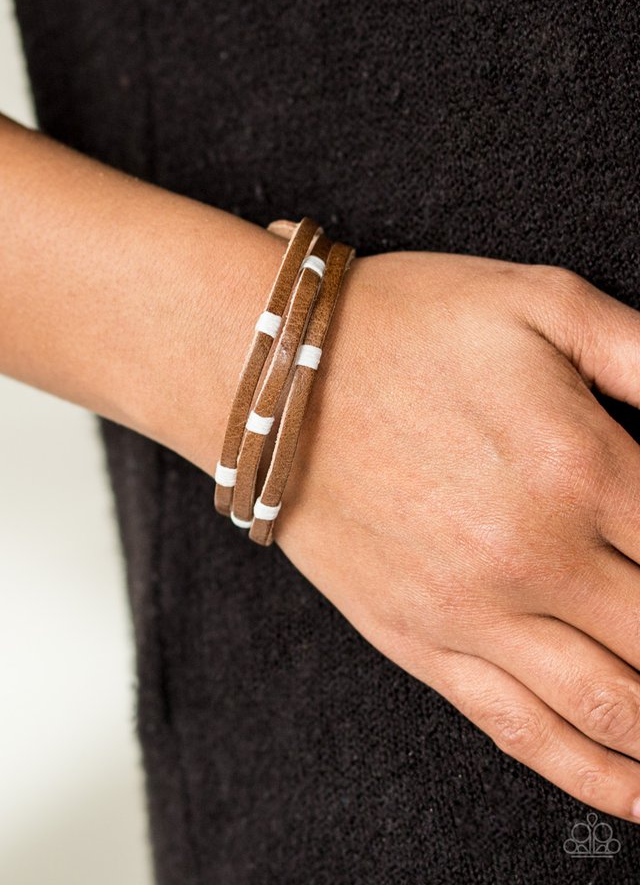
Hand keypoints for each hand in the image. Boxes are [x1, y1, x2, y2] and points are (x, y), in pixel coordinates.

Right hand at [274, 241, 639, 822]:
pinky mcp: (420, 642)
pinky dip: (593, 774)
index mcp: (580, 466)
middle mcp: (536, 555)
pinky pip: (523, 731)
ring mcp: (473, 611)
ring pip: (612, 708)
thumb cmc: (404, 327)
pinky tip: (636, 792)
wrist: (273, 378)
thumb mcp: (541, 300)